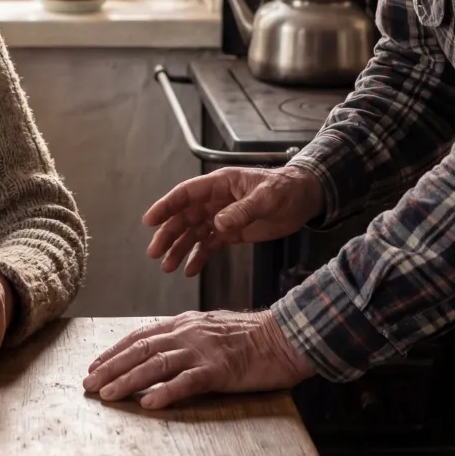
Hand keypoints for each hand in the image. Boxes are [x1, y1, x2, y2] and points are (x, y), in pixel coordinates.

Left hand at [83, 309, 314, 409]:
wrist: (285, 336)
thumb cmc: (250, 337)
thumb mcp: (211, 330)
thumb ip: (186, 338)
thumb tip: (160, 353)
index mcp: (184, 324)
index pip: (140, 336)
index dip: (114, 351)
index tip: (94, 366)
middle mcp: (187, 333)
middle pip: (140, 350)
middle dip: (111, 367)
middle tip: (88, 385)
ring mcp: (203, 350)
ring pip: (156, 365)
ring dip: (128, 381)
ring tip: (107, 395)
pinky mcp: (220, 370)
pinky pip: (188, 382)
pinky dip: (167, 392)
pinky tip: (150, 404)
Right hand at [144, 165, 323, 276]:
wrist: (304, 200)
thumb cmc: (285, 189)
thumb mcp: (266, 198)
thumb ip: (242, 211)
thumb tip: (218, 224)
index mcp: (220, 185)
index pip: (186, 194)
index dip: (166, 206)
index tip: (150, 220)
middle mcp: (216, 201)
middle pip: (185, 217)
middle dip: (168, 234)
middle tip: (155, 253)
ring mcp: (222, 217)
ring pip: (193, 233)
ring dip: (179, 249)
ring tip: (167, 267)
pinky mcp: (231, 232)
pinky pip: (209, 245)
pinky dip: (198, 257)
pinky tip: (189, 270)